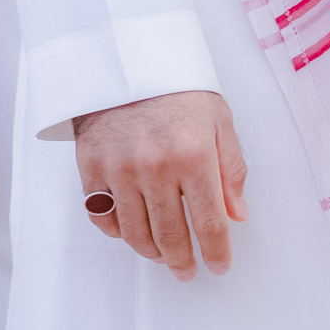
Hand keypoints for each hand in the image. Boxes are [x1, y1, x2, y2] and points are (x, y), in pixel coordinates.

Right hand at [74, 90, 246, 281]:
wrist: (128, 59)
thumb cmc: (178, 89)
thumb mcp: (218, 119)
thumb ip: (231, 169)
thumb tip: (237, 215)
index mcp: (193, 154)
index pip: (210, 223)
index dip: (217, 252)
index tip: (219, 266)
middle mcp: (155, 166)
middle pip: (170, 237)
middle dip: (183, 261)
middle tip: (188, 270)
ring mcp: (120, 169)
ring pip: (136, 235)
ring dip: (152, 253)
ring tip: (163, 255)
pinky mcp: (92, 167)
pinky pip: (104, 217)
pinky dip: (118, 231)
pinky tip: (132, 230)